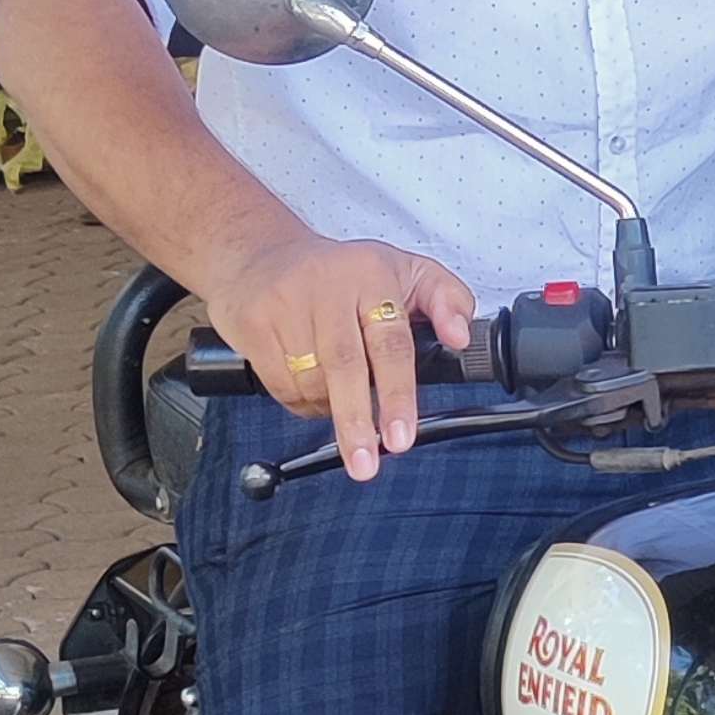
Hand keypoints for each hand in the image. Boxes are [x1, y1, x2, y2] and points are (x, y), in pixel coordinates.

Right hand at [204, 226, 474, 480]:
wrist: (259, 252)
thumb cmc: (341, 270)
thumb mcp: (406, 270)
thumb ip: (447, 299)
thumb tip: (461, 336)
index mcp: (372, 274)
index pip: (390, 340)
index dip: (398, 393)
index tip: (401, 435)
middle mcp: (328, 285)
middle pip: (345, 365)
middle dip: (356, 421)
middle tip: (367, 462)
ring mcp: (285, 303)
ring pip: (311, 381)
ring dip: (329, 408)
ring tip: (338, 399)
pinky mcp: (253, 323)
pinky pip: (280, 385)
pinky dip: (299, 400)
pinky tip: (308, 384)